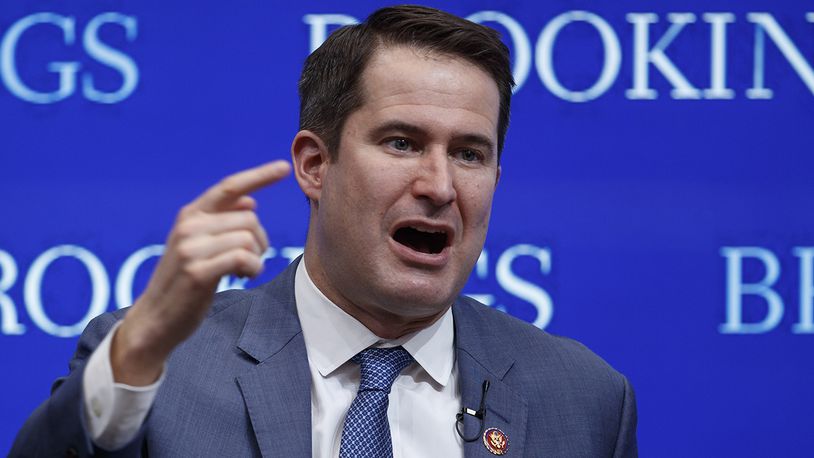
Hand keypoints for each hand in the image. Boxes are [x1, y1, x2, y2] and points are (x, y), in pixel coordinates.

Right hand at [110, 160, 290, 384]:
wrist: (154, 319)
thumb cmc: (184, 282)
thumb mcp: (200, 246)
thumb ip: (222, 222)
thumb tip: (250, 201)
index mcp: (190, 215)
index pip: (229, 187)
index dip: (259, 175)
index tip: (283, 167)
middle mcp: (189, 225)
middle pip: (249, 218)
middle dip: (260, 240)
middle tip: (252, 260)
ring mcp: (190, 248)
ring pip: (248, 238)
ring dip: (256, 258)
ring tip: (245, 271)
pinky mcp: (197, 271)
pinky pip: (243, 258)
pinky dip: (252, 269)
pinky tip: (243, 277)